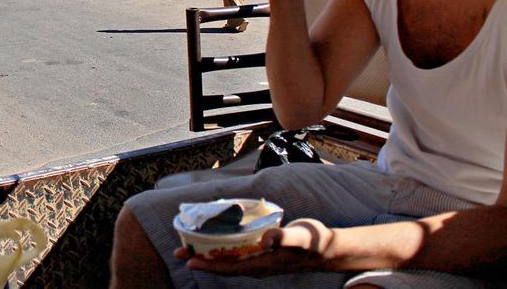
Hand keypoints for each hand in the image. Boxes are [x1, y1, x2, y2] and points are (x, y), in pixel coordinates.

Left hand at [176, 219, 334, 275]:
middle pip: (224, 266)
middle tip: (179, 252)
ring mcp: (258, 260)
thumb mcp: (301, 237)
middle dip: (201, 260)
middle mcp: (257, 265)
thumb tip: (268, 239)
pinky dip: (221, 247)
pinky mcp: (260, 252)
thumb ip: (285, 237)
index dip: (209, 266)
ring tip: (188, 246)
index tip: (189, 262)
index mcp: (263, 264)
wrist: (327, 248)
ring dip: (208, 254)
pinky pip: (236, 253)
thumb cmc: (314, 242)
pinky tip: (213, 239)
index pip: (230, 268)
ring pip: (228, 260)